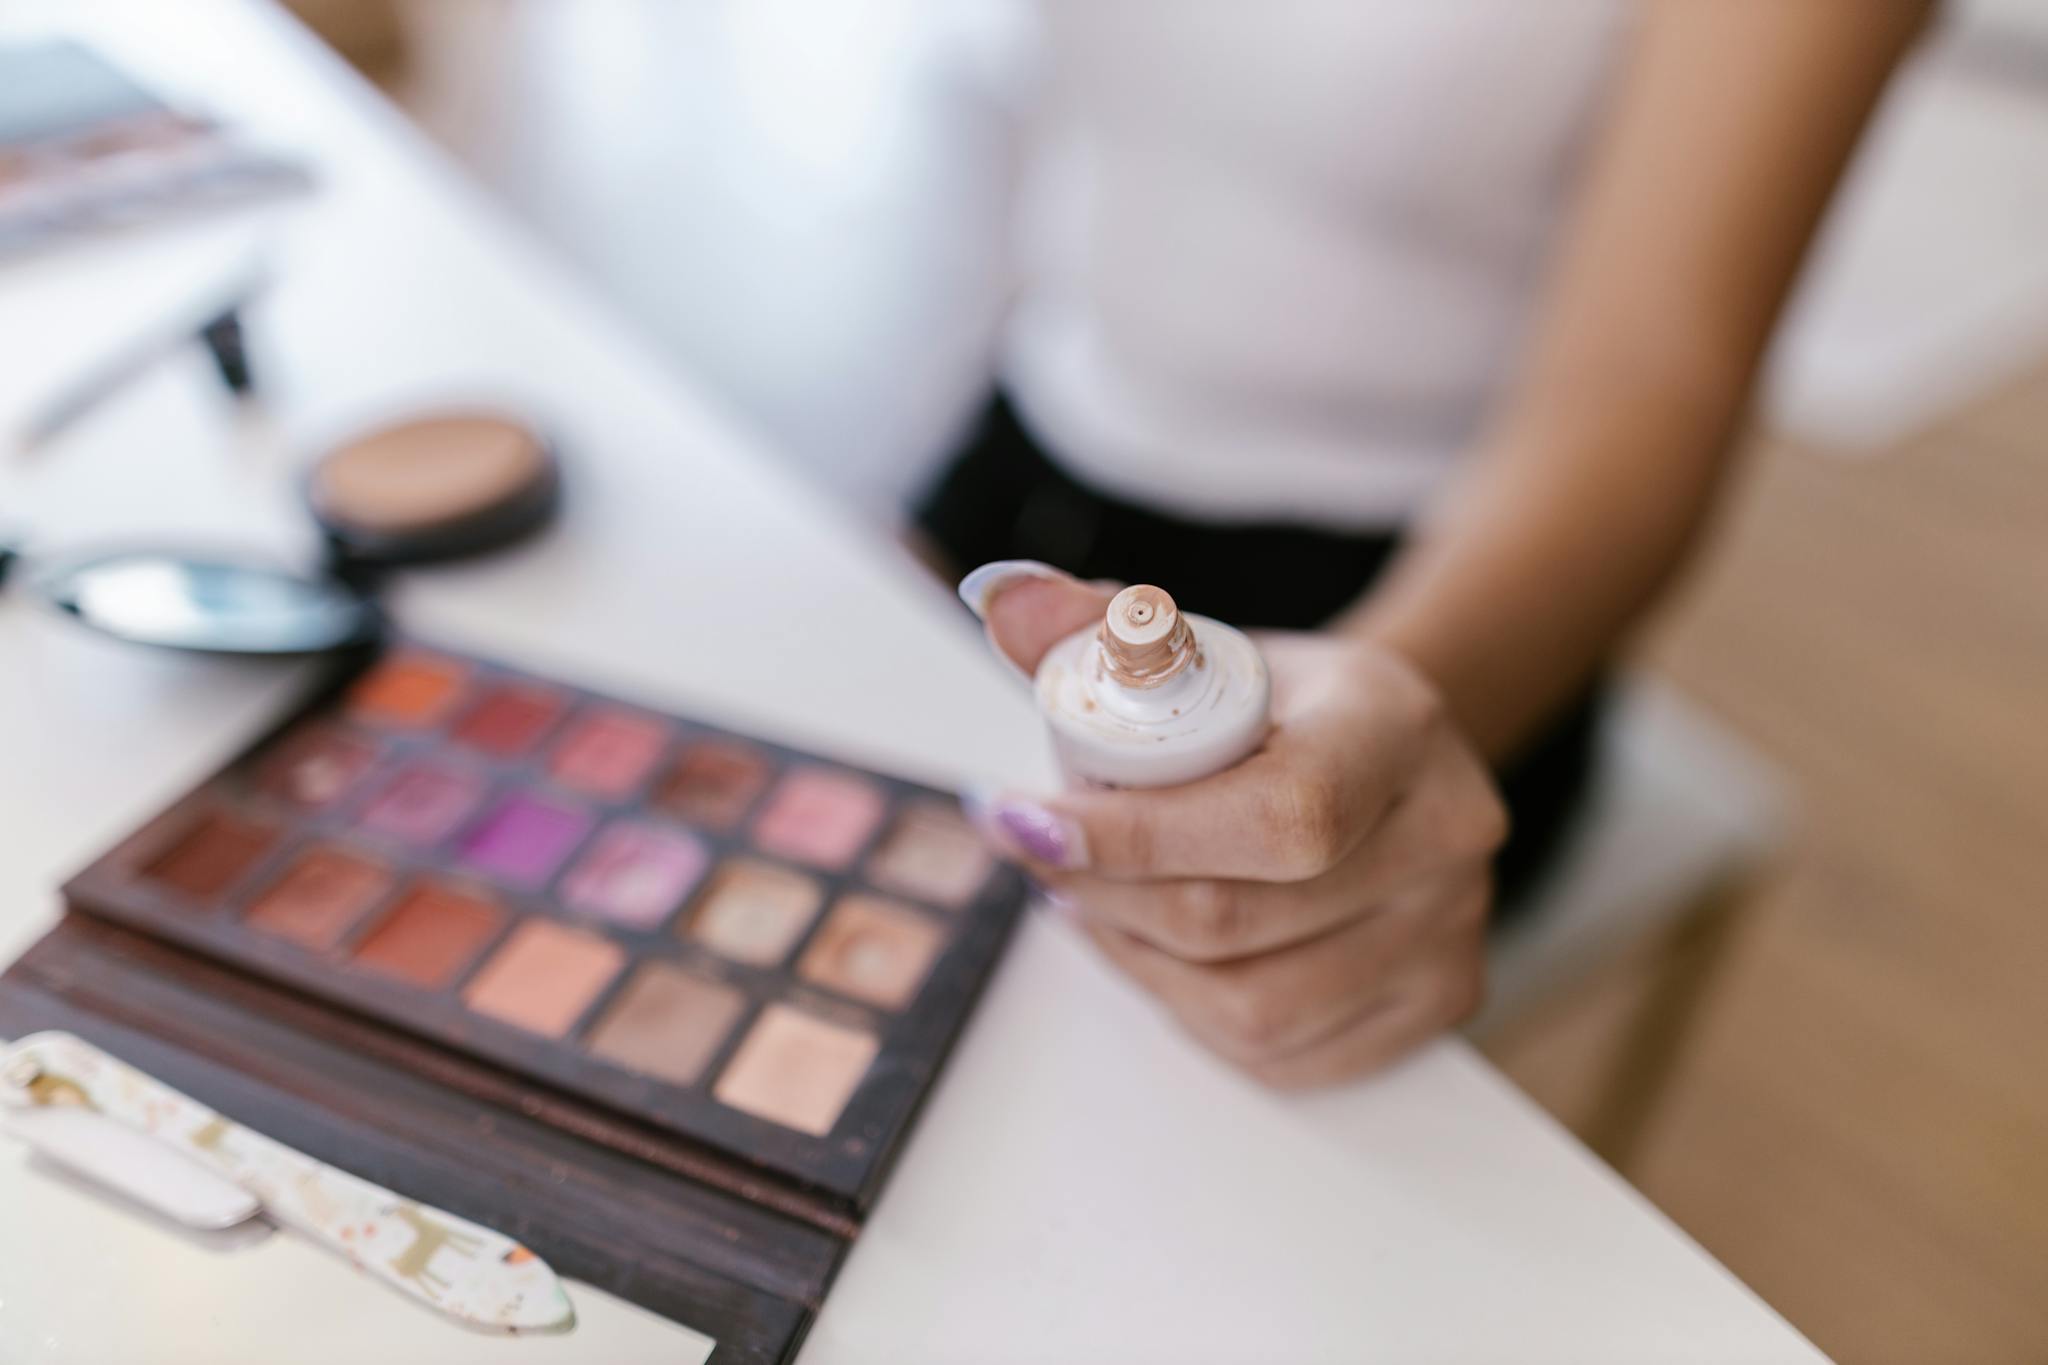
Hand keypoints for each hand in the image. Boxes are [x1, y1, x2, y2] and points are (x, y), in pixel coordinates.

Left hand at [966, 567, 1507, 1087]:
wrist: (1390, 752)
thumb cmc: (1285, 704)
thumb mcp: (1202, 645)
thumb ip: (1096, 625)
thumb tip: (1002, 596)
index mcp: (1395, 727)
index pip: (1275, 816)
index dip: (1134, 838)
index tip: (1029, 819)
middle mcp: (1446, 836)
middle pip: (1238, 921)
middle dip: (1104, 896)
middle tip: (1040, 855)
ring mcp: (1451, 932)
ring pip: (1250, 1010)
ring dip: (1136, 962)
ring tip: (1089, 904)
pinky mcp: (1438, 1005)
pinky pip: (1281, 1056)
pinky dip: (1191, 1013)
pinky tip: (1156, 953)